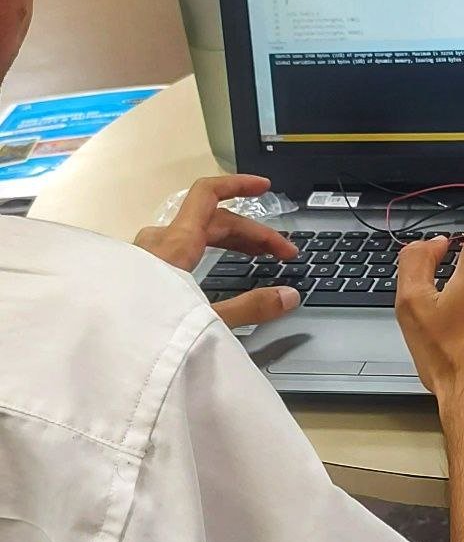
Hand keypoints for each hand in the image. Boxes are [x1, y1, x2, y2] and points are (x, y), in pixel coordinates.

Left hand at [135, 175, 300, 328]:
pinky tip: (212, 271)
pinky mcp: (134, 274)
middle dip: (250, 233)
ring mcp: (141, 257)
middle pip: (210, 221)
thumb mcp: (207, 321)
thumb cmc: (146, 332)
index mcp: (175, 243)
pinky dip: (204, 252)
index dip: (239, 185)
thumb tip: (289, 295)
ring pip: (191, 235)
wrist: (95, 356)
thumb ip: (251, 307)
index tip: (265, 187)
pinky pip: (175, 250)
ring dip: (228, 241)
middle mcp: (156, 242)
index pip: (208, 194)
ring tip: (254, 257)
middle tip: (280, 254)